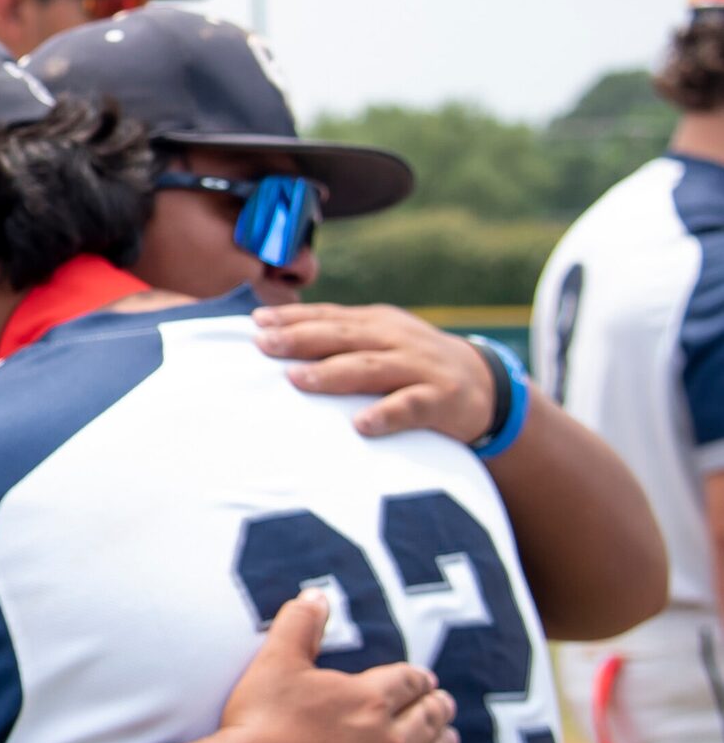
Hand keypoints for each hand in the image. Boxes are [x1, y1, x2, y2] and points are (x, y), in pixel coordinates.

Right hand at [216, 591, 457, 742]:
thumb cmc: (258, 725)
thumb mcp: (274, 664)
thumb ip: (299, 626)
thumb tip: (317, 595)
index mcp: (370, 699)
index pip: (407, 682)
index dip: (417, 678)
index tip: (424, 679)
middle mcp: (391, 741)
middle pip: (428, 719)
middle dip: (437, 708)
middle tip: (444, 704)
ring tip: (449, 739)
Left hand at [255, 302, 497, 443]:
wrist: (486, 386)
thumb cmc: (412, 363)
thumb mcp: (380, 340)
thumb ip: (337, 336)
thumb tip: (271, 332)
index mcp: (376, 323)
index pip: (329, 317)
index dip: (293, 318)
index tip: (255, 321)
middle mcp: (396, 340)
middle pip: (343, 337)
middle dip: (301, 339)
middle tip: (264, 345)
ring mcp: (420, 368)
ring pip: (371, 367)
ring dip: (333, 373)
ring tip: (298, 380)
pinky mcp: (442, 400)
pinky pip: (411, 406)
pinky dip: (387, 413)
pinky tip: (362, 425)